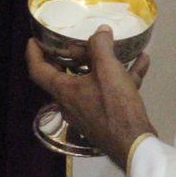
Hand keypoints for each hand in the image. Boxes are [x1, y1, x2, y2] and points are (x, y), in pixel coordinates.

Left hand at [26, 28, 153, 169]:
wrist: (134, 145)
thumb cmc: (114, 106)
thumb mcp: (108, 70)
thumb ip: (101, 47)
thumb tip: (100, 31)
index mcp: (64, 91)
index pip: (38, 70)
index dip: (33, 53)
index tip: (34, 39)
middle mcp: (71, 103)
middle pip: (64, 75)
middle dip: (71, 56)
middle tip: (76, 39)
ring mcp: (88, 113)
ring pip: (91, 82)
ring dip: (104, 64)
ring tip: (117, 47)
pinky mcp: (105, 118)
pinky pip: (109, 92)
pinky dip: (122, 78)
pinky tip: (141, 63)